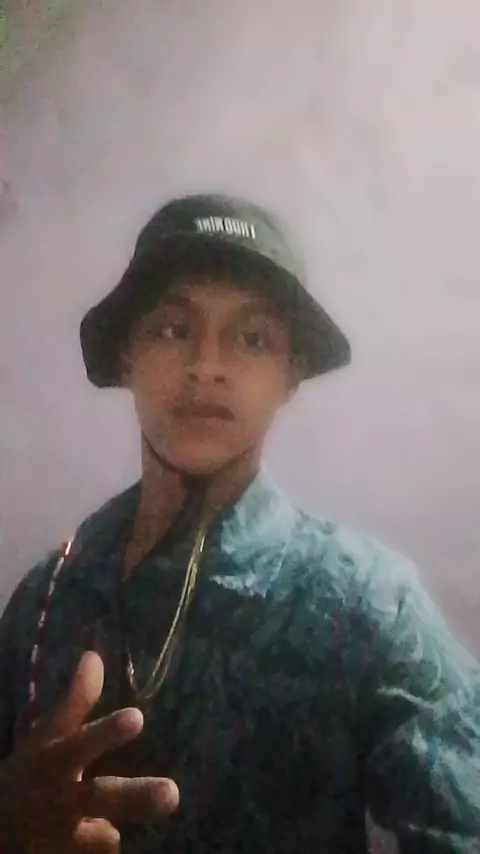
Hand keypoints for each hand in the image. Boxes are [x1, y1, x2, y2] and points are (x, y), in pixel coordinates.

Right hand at [0, 651, 178, 852]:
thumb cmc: (30, 776)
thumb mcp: (46, 739)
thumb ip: (74, 702)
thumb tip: (94, 657)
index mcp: (56, 760)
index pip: (82, 743)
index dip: (107, 733)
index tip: (136, 718)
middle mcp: (61, 799)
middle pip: (106, 796)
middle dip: (139, 796)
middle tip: (172, 794)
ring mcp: (63, 838)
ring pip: (106, 836)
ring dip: (107, 833)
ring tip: (103, 827)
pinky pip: (100, 853)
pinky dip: (99, 849)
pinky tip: (86, 843)